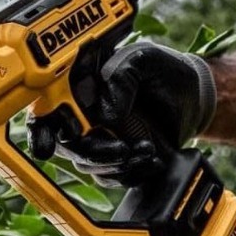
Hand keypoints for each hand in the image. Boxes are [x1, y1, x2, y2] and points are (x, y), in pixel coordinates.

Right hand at [28, 42, 215, 187]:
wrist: (193, 96)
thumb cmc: (164, 70)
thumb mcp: (144, 59)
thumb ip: (122, 75)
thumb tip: (105, 112)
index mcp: (77, 88)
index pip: (45, 110)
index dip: (41, 129)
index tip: (57, 140)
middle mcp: (81, 115)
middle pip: (65, 144)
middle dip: (90, 153)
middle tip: (120, 149)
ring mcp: (97, 139)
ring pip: (87, 165)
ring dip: (116, 164)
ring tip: (146, 149)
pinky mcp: (115, 159)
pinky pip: (111, 176)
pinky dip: (131, 173)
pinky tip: (151, 159)